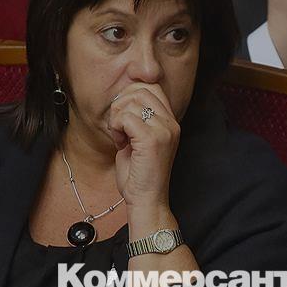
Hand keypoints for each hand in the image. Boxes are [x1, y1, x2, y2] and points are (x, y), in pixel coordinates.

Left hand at [107, 83, 179, 220]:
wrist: (146, 200)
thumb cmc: (140, 174)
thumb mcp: (140, 140)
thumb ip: (137, 118)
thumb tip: (123, 97)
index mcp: (170, 122)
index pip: (151, 86)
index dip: (130, 96)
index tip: (124, 118)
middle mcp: (171, 123)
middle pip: (140, 90)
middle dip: (121, 105)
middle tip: (119, 127)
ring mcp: (163, 130)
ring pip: (130, 102)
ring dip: (117, 118)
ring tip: (120, 137)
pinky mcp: (152, 139)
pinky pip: (125, 118)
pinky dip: (116, 128)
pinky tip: (120, 143)